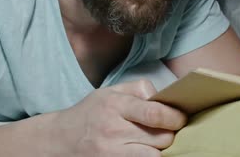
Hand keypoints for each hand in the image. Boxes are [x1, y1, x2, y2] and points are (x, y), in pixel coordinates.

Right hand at [51, 79, 186, 155]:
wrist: (58, 140)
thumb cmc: (90, 113)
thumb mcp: (110, 92)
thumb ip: (139, 89)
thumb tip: (165, 97)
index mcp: (115, 105)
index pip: (154, 113)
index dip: (175, 117)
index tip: (181, 117)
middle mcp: (114, 130)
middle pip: (160, 137)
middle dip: (170, 133)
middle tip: (169, 130)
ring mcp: (112, 152)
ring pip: (154, 155)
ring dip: (161, 149)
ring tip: (158, 142)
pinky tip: (147, 150)